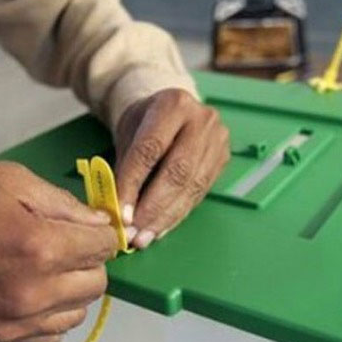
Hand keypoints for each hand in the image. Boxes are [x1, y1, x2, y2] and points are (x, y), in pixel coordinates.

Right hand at [0, 162, 117, 341]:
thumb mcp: (11, 180)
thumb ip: (65, 204)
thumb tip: (101, 223)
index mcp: (41, 245)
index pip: (105, 246)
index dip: (102, 230)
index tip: (90, 225)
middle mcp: (34, 290)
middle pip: (98, 282)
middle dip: (90, 258)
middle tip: (68, 241)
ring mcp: (15, 318)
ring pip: (79, 311)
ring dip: (74, 287)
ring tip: (49, 265)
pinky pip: (52, 335)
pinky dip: (53, 314)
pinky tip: (36, 289)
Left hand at [114, 89, 229, 248]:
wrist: (171, 111)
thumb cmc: (144, 124)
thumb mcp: (127, 134)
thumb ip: (124, 169)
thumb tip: (118, 212)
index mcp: (173, 104)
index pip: (150, 149)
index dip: (133, 184)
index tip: (120, 214)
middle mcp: (201, 119)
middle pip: (177, 171)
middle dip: (153, 208)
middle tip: (134, 233)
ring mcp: (217, 139)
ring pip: (191, 187)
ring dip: (165, 217)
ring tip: (145, 237)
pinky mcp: (223, 158)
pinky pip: (199, 193)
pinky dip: (177, 214)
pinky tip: (160, 228)